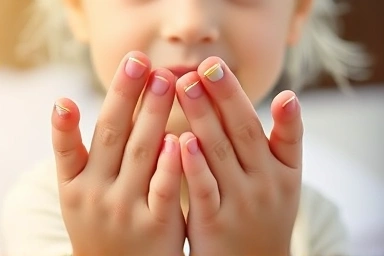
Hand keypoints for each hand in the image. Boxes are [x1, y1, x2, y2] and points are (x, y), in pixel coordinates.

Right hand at [52, 52, 184, 255]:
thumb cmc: (106, 227)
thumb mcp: (85, 196)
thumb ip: (88, 157)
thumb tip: (88, 110)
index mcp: (75, 186)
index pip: (70, 144)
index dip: (70, 116)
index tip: (71, 90)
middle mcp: (95, 195)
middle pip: (112, 135)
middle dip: (125, 95)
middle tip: (141, 60)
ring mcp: (126, 210)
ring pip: (139, 154)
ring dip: (150, 115)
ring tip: (163, 80)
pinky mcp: (156, 226)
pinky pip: (164, 188)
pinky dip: (169, 163)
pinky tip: (178, 137)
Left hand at [176, 57, 302, 255]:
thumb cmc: (265, 215)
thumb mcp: (285, 180)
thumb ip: (285, 140)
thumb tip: (288, 96)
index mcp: (282, 170)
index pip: (265, 125)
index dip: (239, 93)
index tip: (217, 65)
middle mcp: (264, 183)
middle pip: (240, 131)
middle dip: (220, 96)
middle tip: (200, 65)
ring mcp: (240, 203)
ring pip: (219, 153)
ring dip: (203, 117)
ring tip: (185, 85)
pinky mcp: (215, 224)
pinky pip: (204, 190)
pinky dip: (195, 165)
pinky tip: (182, 140)